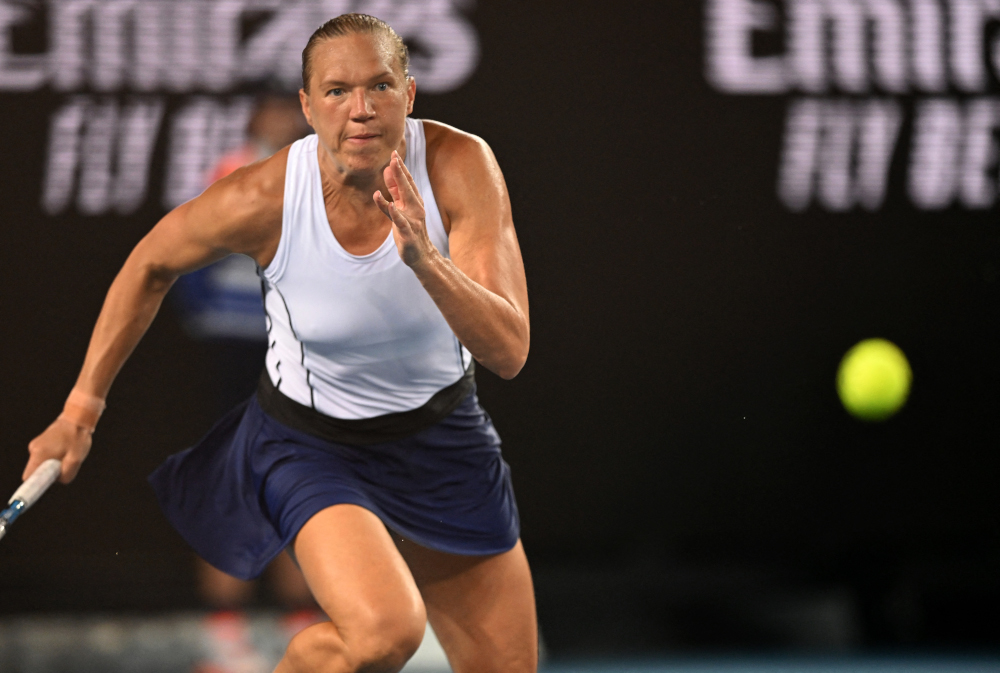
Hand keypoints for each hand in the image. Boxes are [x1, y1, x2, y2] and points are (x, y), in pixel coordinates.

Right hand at [24, 417, 91, 483]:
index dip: (34, 485)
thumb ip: (66, 474)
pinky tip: (66, 449)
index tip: (43, 486)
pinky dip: (55, 457)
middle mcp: (34, 449)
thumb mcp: (76, 460)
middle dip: (50, 472)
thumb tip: (58, 480)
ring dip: (54, 464)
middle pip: (36, 471)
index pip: (28, 477)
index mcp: (39, 453)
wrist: (78, 417)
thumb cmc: (78, 438)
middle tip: (65, 464)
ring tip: (68, 454)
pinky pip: (45, 456)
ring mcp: (36, 445)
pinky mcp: (41, 442)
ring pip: (42, 464)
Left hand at [373, 151, 435, 267]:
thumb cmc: (410, 230)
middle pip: (407, 186)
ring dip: (398, 184)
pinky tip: (390, 204)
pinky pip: (400, 221)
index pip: (407, 181)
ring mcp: (413, 220)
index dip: (400, 167)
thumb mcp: (401, 208)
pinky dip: (394, 212)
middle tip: (393, 156)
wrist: (421, 255)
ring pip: (404, 200)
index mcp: (414, 201)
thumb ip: (394, 191)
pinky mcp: (408, 233)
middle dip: (400, 171)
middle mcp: (415, 208)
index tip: (393, 153)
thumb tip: (388, 170)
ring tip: (390, 170)